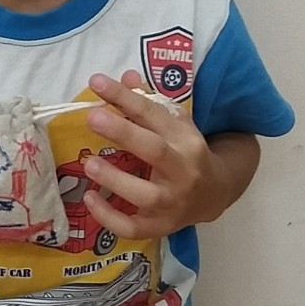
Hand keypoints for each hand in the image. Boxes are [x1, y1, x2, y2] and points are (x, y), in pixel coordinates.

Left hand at [80, 70, 242, 238]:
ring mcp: (173, 202)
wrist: (215, 194)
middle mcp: (183, 170)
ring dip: (116, 179)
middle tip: (92, 117)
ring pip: (146, 195)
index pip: (153, 114)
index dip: (125, 97)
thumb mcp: (175, 124)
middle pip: (155, 150)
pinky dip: (110, 218)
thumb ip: (149, 103)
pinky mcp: (161, 226)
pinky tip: (90, 199)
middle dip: (123, 133)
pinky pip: (134, 228)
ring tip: (89, 165)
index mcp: (186, 139)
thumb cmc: (186, 152)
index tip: (97, 82)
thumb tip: (126, 77)